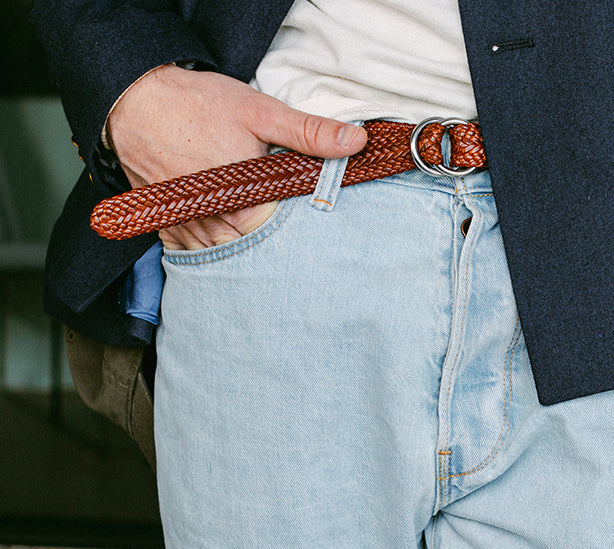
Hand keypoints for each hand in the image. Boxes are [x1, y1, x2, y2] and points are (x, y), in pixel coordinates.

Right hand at [107, 65, 366, 249]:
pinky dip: (211, 253)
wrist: (131, 98)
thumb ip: (310, 133)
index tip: (316, 237)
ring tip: (266, 254)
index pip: (286, 240)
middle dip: (276, 252)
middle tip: (296, 252)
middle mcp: (214, 225)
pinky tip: (228, 248)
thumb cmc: (196, 104)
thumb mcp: (260, 112)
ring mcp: (188, 228)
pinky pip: (193, 254)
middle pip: (256, 254)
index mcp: (244, 205)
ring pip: (225, 259)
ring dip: (244, 257)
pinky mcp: (168, 226)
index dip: (303, 239)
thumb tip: (357, 142)